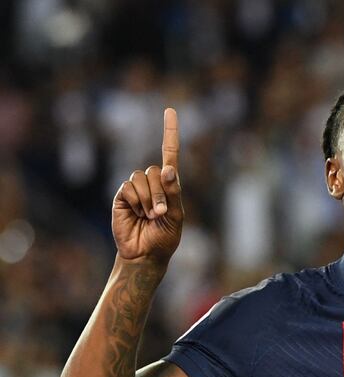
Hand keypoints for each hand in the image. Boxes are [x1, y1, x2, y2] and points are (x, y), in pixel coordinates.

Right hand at [112, 109, 183, 265]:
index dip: (170, 132)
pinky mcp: (122, 196)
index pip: (170, 153)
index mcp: (169, 184)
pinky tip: (137, 215)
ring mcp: (135, 188)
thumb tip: (168, 169)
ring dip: (148, 199)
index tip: (169, 110)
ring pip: (141, 177)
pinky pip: (128, 188)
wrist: (145, 254)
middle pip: (156, 170)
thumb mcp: (176, 216)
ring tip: (149, 216)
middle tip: (160, 213)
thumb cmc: (164, 237)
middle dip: (160, 193)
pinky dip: (136, 202)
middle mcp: (152, 182)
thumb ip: (173, 192)